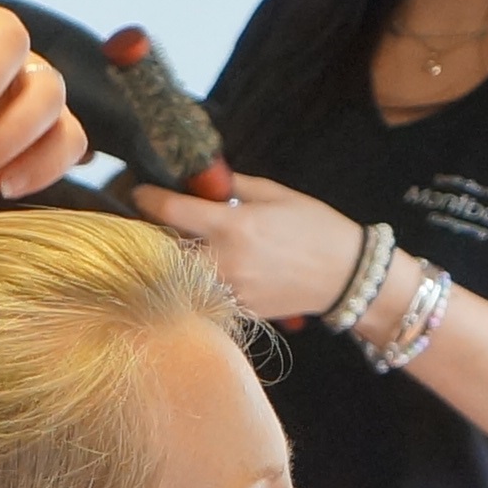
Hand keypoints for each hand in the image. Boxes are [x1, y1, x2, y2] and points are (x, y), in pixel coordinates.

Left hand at [128, 170, 372, 324]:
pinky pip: (202, 292)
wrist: (347, 275)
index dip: (147, 198)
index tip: (140, 192)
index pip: (169, 210)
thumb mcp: (276, 194)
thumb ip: (235, 186)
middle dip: (151, 232)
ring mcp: (228, 288)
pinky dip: (194, 279)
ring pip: (178, 274)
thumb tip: (204, 179)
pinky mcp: (236, 308)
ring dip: (170, 258)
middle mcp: (224, 260)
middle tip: (148, 220)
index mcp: (232, 225)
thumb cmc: (316, 228)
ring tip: (172, 243)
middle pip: (163, 247)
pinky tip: (200, 267)